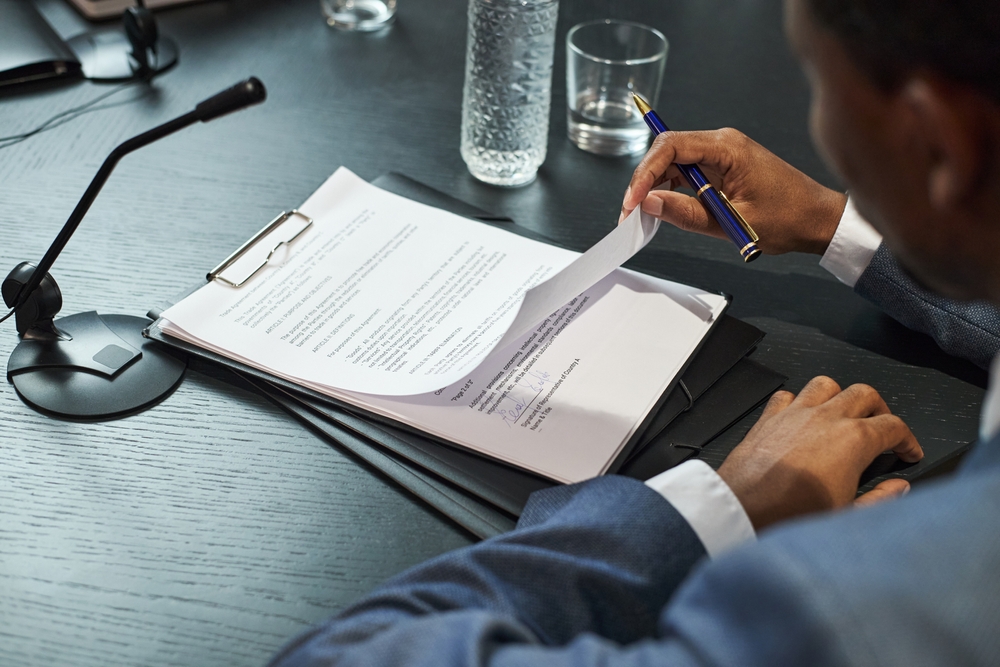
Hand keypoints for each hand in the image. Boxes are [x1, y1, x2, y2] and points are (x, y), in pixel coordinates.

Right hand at [620, 129, 847, 254]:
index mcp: (728, 148)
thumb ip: (687, 213)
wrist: (818, 220)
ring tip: (642, 215)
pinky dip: (671, 189)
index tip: (633, 199)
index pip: (671, 147)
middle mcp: (723, 143)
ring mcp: (722, 154)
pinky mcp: (722, 167)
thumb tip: (650, 203)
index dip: (645, 172)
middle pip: (667, 151)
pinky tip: (663, 208)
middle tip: (630, 212)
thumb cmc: (789, 218)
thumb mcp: (732, 222)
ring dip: (655, 186)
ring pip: (673, 162)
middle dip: (644, 180)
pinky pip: (687, 172)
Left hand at [717, 376, 922, 529]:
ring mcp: (795, 414)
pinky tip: (801, 416)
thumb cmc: (790, 514)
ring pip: (825, 384)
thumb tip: (898, 489)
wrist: (744, 510)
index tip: (908, 451)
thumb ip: (881, 499)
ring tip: (843, 414)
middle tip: (881, 428)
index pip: (894, 426)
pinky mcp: (768, 418)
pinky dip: (797, 400)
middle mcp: (825, 418)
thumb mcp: (848, 515)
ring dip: (839, 395)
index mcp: (853, 440)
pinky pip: (786, 395)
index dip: (908, 439)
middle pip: (864, 394)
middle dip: (880, 408)